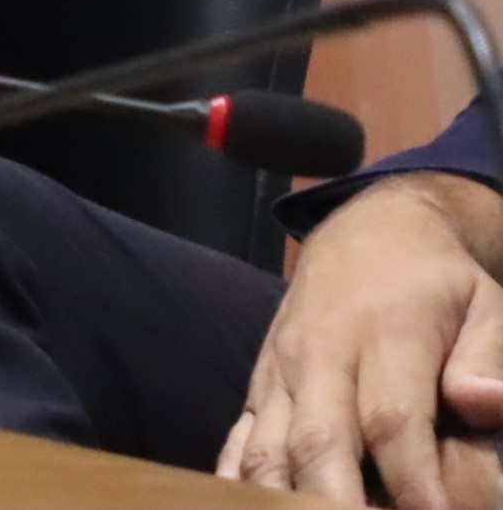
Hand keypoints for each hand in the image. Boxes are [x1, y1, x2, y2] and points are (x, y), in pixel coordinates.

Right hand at [222, 174, 502, 507]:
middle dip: (336, 503)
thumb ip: (488, 357)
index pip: (392, 419)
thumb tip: (480, 403)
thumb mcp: (486, 305)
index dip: (413, 482)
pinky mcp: (258, 388)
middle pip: (319, 442)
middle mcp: (321, 354)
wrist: (366, 234)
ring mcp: (281, 373)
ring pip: (268, 448)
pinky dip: (239, 482)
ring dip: (284, 499)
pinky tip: (249, 508)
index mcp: (384, 334)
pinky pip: (239, 441)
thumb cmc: (438, 284)